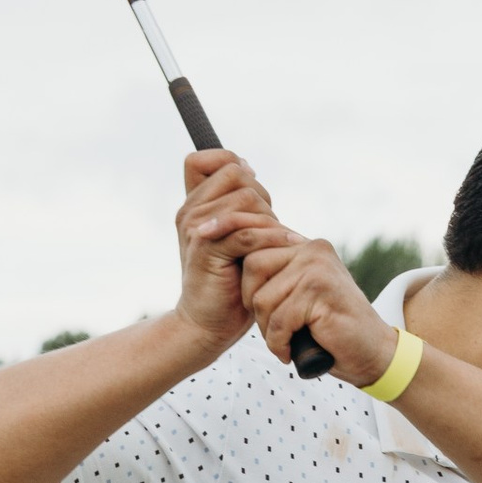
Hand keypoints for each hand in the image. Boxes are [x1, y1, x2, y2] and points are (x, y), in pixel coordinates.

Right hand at [174, 150, 272, 354]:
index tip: (253, 191)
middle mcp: (190, 211)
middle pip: (235, 174)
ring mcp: (196, 229)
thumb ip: (239, 206)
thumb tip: (251, 169)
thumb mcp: (234, 236)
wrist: (208, 324)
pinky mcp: (207, 250)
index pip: (207, 159)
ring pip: (245, 200)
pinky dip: (274, 238)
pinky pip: (247, 232)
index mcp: (194, 205)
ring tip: (280, 242)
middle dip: (262, 197)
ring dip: (270, 219)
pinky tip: (291, 245)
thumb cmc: (229, 283)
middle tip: (271, 227)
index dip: (233, 164)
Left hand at [230, 228, 396, 384]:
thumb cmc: (332, 331)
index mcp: (307, 246)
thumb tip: (235, 261)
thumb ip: (279, 277)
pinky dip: (278, 342)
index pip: (255, 244)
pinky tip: (288, 352)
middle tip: (271, 330)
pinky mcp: (319, 292)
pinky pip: (279, 319)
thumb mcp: (302, 296)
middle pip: (252, 266)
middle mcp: (312, 249)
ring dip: (267, 330)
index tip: (217, 264)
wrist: (373, 353)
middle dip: (252, 305)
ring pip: (262, 298)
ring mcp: (317, 268)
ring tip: (283, 342)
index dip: (237, 264)